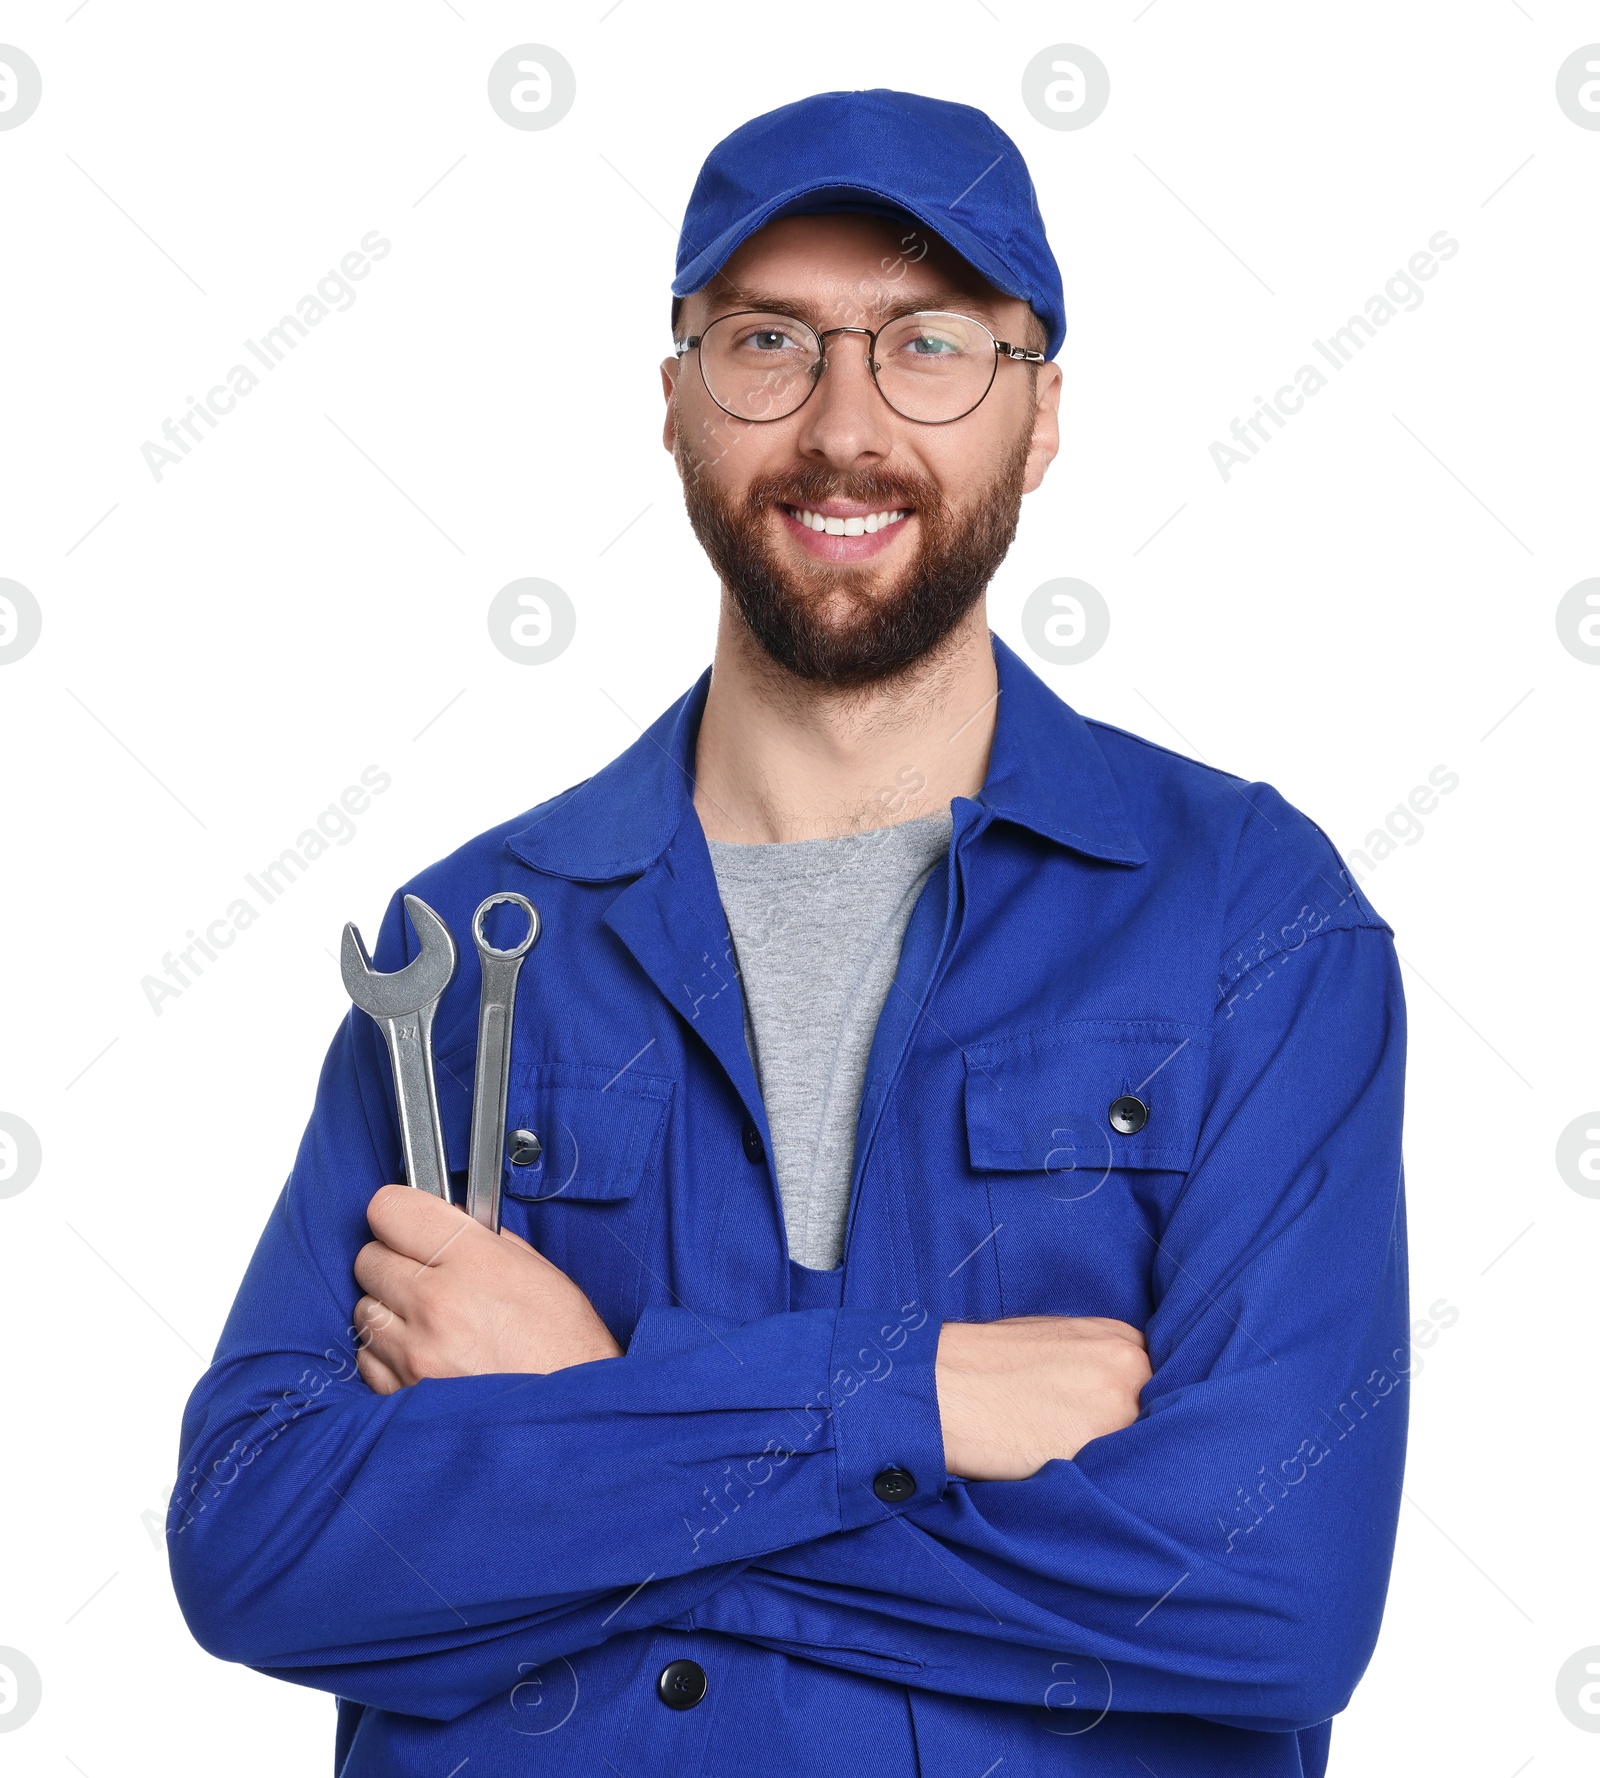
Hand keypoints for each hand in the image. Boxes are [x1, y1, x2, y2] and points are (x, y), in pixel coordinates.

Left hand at [352, 1184, 622, 1393]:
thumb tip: (438, 1225)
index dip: (399, 1216)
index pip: (390, 1210)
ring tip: (431, 1325)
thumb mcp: (536, 1271)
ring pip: (363, 1310)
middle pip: (368, 1259)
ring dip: (389, 1312)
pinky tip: (425, 1357)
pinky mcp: (399, 1394)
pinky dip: (388, 1355)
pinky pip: (368, 1358)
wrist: (571, 1421)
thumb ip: (479, 1241)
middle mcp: (435, 1303)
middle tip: (426, 1278)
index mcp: (473, 1261)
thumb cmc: (564, 1345)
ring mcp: (414, 1352)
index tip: (408, 1226)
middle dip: (393, 1263)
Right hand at [935, 1315, 1150, 1479]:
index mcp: (1119, 1336)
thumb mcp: (1056, 1339)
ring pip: (1139, 1448)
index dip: (1135, 1407)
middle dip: (1131, 1432)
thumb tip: (1121, 1394)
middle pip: (1156, 1416)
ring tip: (1068, 1455)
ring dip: (1118, 1460)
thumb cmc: (985, 1363)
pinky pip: (1115, 1475)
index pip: (1157, 1384)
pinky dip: (1098, 1480)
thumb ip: (1098, 1361)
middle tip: (1086, 1443)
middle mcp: (1128, 1366)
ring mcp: (1117, 1409)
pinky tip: (1062, 1470)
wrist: (940, 1387)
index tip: (1110, 1421)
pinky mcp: (1096, 1451)